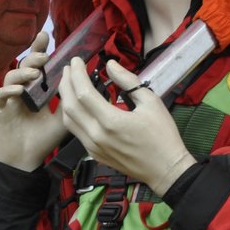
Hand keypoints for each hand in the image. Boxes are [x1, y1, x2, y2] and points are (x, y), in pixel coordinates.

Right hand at [0, 31, 66, 170]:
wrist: (25, 162)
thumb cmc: (42, 141)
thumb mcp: (63, 119)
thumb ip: (70, 102)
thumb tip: (85, 84)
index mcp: (35, 90)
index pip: (37, 64)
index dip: (39, 49)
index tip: (46, 35)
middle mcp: (20, 91)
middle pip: (23, 65)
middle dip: (33, 56)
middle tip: (45, 57)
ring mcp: (8, 99)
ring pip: (11, 76)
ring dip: (23, 72)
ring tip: (36, 73)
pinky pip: (1, 95)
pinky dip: (10, 91)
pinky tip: (20, 92)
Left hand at [58, 59, 195, 194]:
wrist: (165, 169)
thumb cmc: (162, 135)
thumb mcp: (151, 102)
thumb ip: (128, 81)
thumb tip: (110, 65)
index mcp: (111, 121)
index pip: (83, 93)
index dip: (77, 74)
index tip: (77, 60)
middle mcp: (97, 135)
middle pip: (70, 106)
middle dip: (66, 83)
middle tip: (69, 67)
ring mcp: (93, 147)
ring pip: (68, 121)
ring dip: (65, 99)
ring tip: (69, 83)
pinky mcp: (94, 154)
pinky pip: (75, 132)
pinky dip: (72, 115)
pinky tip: (76, 104)